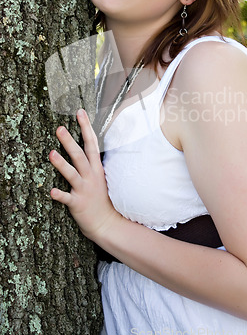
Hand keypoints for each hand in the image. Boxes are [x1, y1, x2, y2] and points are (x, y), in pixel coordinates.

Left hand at [49, 108, 118, 241]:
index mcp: (96, 168)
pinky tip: (51, 191)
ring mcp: (84, 189)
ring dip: (62, 164)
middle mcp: (91, 176)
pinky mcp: (78, 204)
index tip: (80, 112)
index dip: (86, 127)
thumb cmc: (101, 198)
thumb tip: (86, 144)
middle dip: (70, 141)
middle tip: (60, 128)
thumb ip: (92, 161)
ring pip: (72, 174)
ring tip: (51, 153)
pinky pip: (68, 198)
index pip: (91, 143)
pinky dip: (60, 195)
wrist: (107, 223)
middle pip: (80, 155)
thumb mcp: (100, 175)